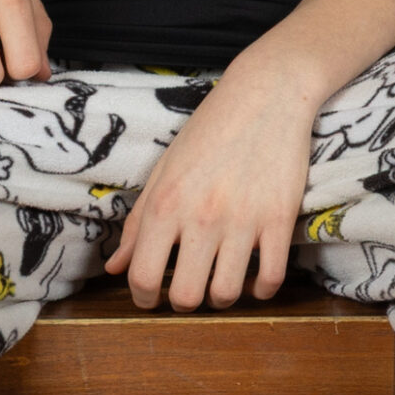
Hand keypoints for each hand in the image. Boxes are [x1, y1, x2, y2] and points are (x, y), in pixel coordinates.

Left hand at [104, 52, 324, 309]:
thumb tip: (114, 269)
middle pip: (185, 296)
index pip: (141, 277)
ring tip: (223, 279)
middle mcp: (201, 216)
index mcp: (166, 203)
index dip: (143, 298)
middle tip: (191, 285)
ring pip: (226, 294)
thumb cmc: (210, 129)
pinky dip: (262, 288)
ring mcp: (244, 219)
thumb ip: (137, 222)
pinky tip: (256, 275)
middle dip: (184, 301)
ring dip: (222, 296)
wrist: (267, 93)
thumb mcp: (164, 170)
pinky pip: (270, 278)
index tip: (152, 296)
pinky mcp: (280, 218)